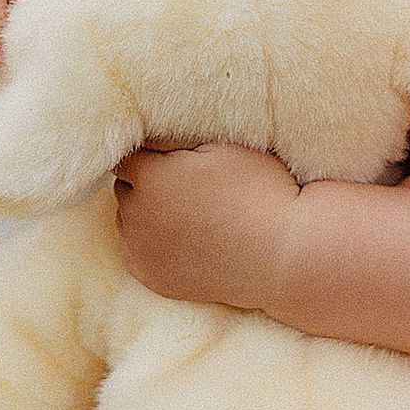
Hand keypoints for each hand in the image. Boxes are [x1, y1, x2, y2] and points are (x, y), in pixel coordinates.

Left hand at [111, 140, 297, 306]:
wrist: (284, 255)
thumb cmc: (260, 191)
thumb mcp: (222, 145)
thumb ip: (172, 135)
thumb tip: (142, 131)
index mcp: (151, 177)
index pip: (128, 154)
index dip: (153, 154)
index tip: (178, 159)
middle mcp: (136, 215)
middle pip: (125, 187)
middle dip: (146, 182)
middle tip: (188, 186)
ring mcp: (141, 251)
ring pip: (128, 219)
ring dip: (146, 213)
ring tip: (189, 214)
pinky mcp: (150, 277)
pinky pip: (136, 251)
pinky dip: (151, 244)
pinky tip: (184, 240)